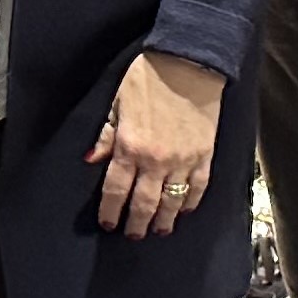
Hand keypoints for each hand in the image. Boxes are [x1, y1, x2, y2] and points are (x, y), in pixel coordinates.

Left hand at [89, 50, 227, 237]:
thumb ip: (106, 136)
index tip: (108, 223)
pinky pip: (197, 189)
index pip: (116, 190)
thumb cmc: (149, 77)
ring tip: (158, 230)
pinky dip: (190, 203)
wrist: (189, 62)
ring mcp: (183, 161)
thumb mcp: (118, 103)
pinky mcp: (205, 156)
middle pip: (144, 204)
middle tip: (133, 234)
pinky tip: (184, 211)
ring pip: (172, 202)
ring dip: (163, 220)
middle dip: (136, 224)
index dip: (111, 210)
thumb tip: (92, 160)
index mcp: (130, 147)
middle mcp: (155, 160)